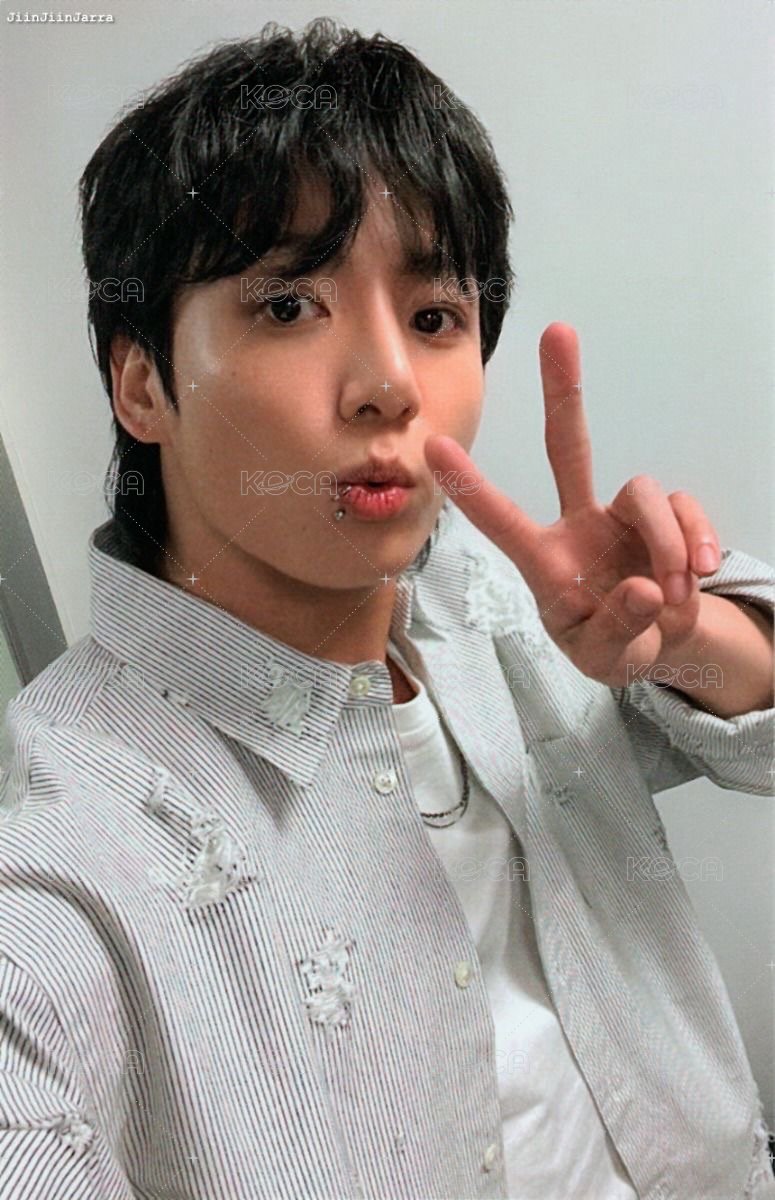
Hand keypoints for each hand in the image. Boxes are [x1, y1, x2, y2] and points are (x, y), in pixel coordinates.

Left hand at [423, 323, 723, 687]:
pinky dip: (697, 542)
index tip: (433, 445)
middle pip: (569, 445)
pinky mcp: (668, 519)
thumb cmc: (610, 647)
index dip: (470, 485)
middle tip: (558, 331)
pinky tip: (698, 575)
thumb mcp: (604, 657)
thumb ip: (618, 629)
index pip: (503, 519)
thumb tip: (645, 589)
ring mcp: (623, 518)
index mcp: (546, 561)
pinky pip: (685, 509)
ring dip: (666, 545)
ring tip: (671, 594)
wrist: (659, 650)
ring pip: (645, 492)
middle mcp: (579, 525)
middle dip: (564, 389)